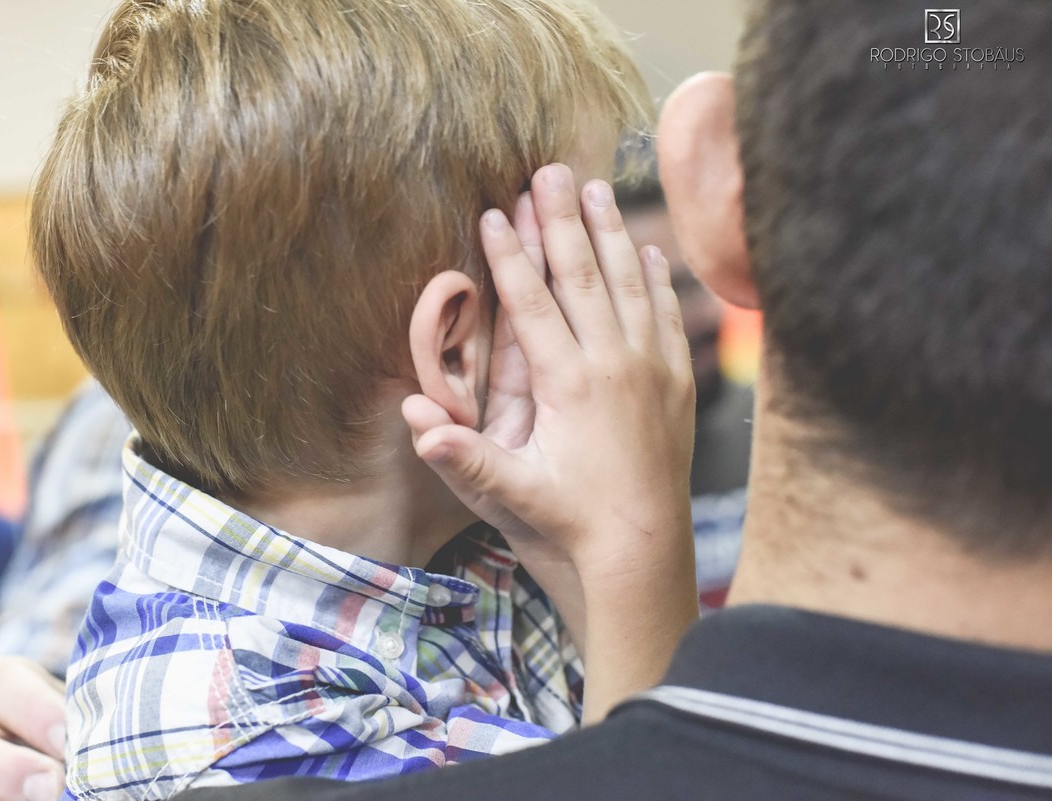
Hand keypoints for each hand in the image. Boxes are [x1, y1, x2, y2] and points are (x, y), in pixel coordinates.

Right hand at [403, 163, 697, 719]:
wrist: (642, 550)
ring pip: (630, 284)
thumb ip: (465, 458)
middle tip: (549, 171)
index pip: (534, 303)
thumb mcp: (511, 493)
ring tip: (596, 189)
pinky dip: (657, 278)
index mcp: (571, 383)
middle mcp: (615, 364)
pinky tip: (649, 250)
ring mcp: (653, 369)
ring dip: (611, 233)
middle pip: (584, 276)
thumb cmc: (569, 522)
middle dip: (561, 220)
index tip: (495, 212)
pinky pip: (667, 315)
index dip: (510, 256)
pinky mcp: (678, 383)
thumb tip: (418, 426)